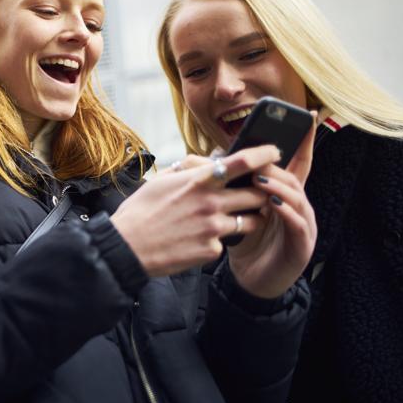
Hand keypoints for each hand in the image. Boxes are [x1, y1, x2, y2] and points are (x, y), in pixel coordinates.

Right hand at [110, 145, 279, 277]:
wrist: (127, 247)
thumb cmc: (140, 211)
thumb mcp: (161, 181)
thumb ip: (188, 169)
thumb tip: (208, 161)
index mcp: (198, 181)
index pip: (241, 162)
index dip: (264, 154)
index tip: (275, 152)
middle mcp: (210, 202)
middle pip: (257, 194)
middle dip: (262, 193)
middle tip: (258, 194)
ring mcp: (213, 228)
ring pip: (251, 221)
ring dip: (250, 218)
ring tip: (237, 218)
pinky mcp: (212, 250)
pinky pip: (227, 243)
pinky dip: (219, 240)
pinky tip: (200, 240)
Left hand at [226, 117, 317, 297]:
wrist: (249, 280)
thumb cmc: (243, 241)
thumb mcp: (236, 208)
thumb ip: (229, 185)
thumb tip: (204, 159)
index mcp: (284, 195)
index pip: (296, 163)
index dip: (304, 140)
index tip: (309, 117)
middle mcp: (298, 207)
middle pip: (295, 177)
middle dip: (280, 164)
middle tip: (261, 154)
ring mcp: (304, 226)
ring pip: (298, 198)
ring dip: (280, 186)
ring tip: (261, 178)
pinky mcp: (302, 246)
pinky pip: (298, 225)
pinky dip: (287, 213)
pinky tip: (273, 205)